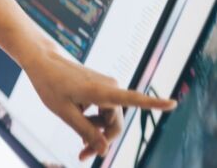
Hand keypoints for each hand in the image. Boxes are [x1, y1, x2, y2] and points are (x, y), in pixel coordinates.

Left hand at [25, 48, 175, 160]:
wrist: (43, 60)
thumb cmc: (51, 84)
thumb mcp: (64, 113)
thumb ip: (86, 131)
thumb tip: (105, 151)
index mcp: (101, 91)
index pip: (132, 98)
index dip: (153, 104)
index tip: (173, 103)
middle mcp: (109, 87)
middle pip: (115, 123)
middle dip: (102, 140)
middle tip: (82, 155)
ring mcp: (106, 86)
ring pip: (109, 118)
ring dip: (96, 131)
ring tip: (78, 143)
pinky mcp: (101, 87)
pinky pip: (103, 109)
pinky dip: (93, 120)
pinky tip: (80, 124)